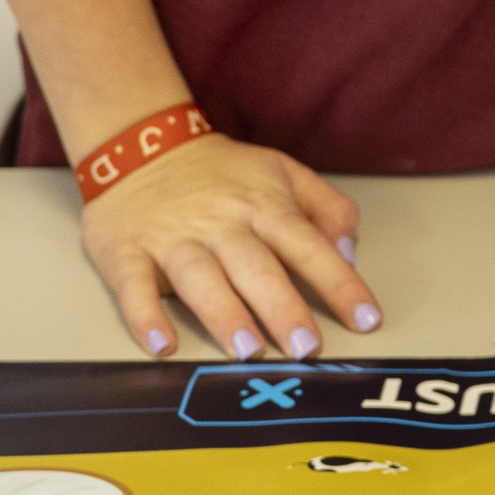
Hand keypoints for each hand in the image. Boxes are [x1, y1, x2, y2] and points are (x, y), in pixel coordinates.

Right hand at [78, 137, 382, 359]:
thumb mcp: (284, 173)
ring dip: (224, 314)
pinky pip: (134, 286)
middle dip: (284, 308)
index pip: (309, 247)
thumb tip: (349, 253)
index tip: (367, 319)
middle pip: (257, 268)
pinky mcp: (127, 253)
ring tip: (247, 349)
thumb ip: (327, 208)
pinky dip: (145, 316)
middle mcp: (221, 224)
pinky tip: (161, 343)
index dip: (340, 283)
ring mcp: (172, 240)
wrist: (139, 146)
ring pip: (201, 278)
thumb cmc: (221, 173)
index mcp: (264, 206)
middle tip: (308, 348)